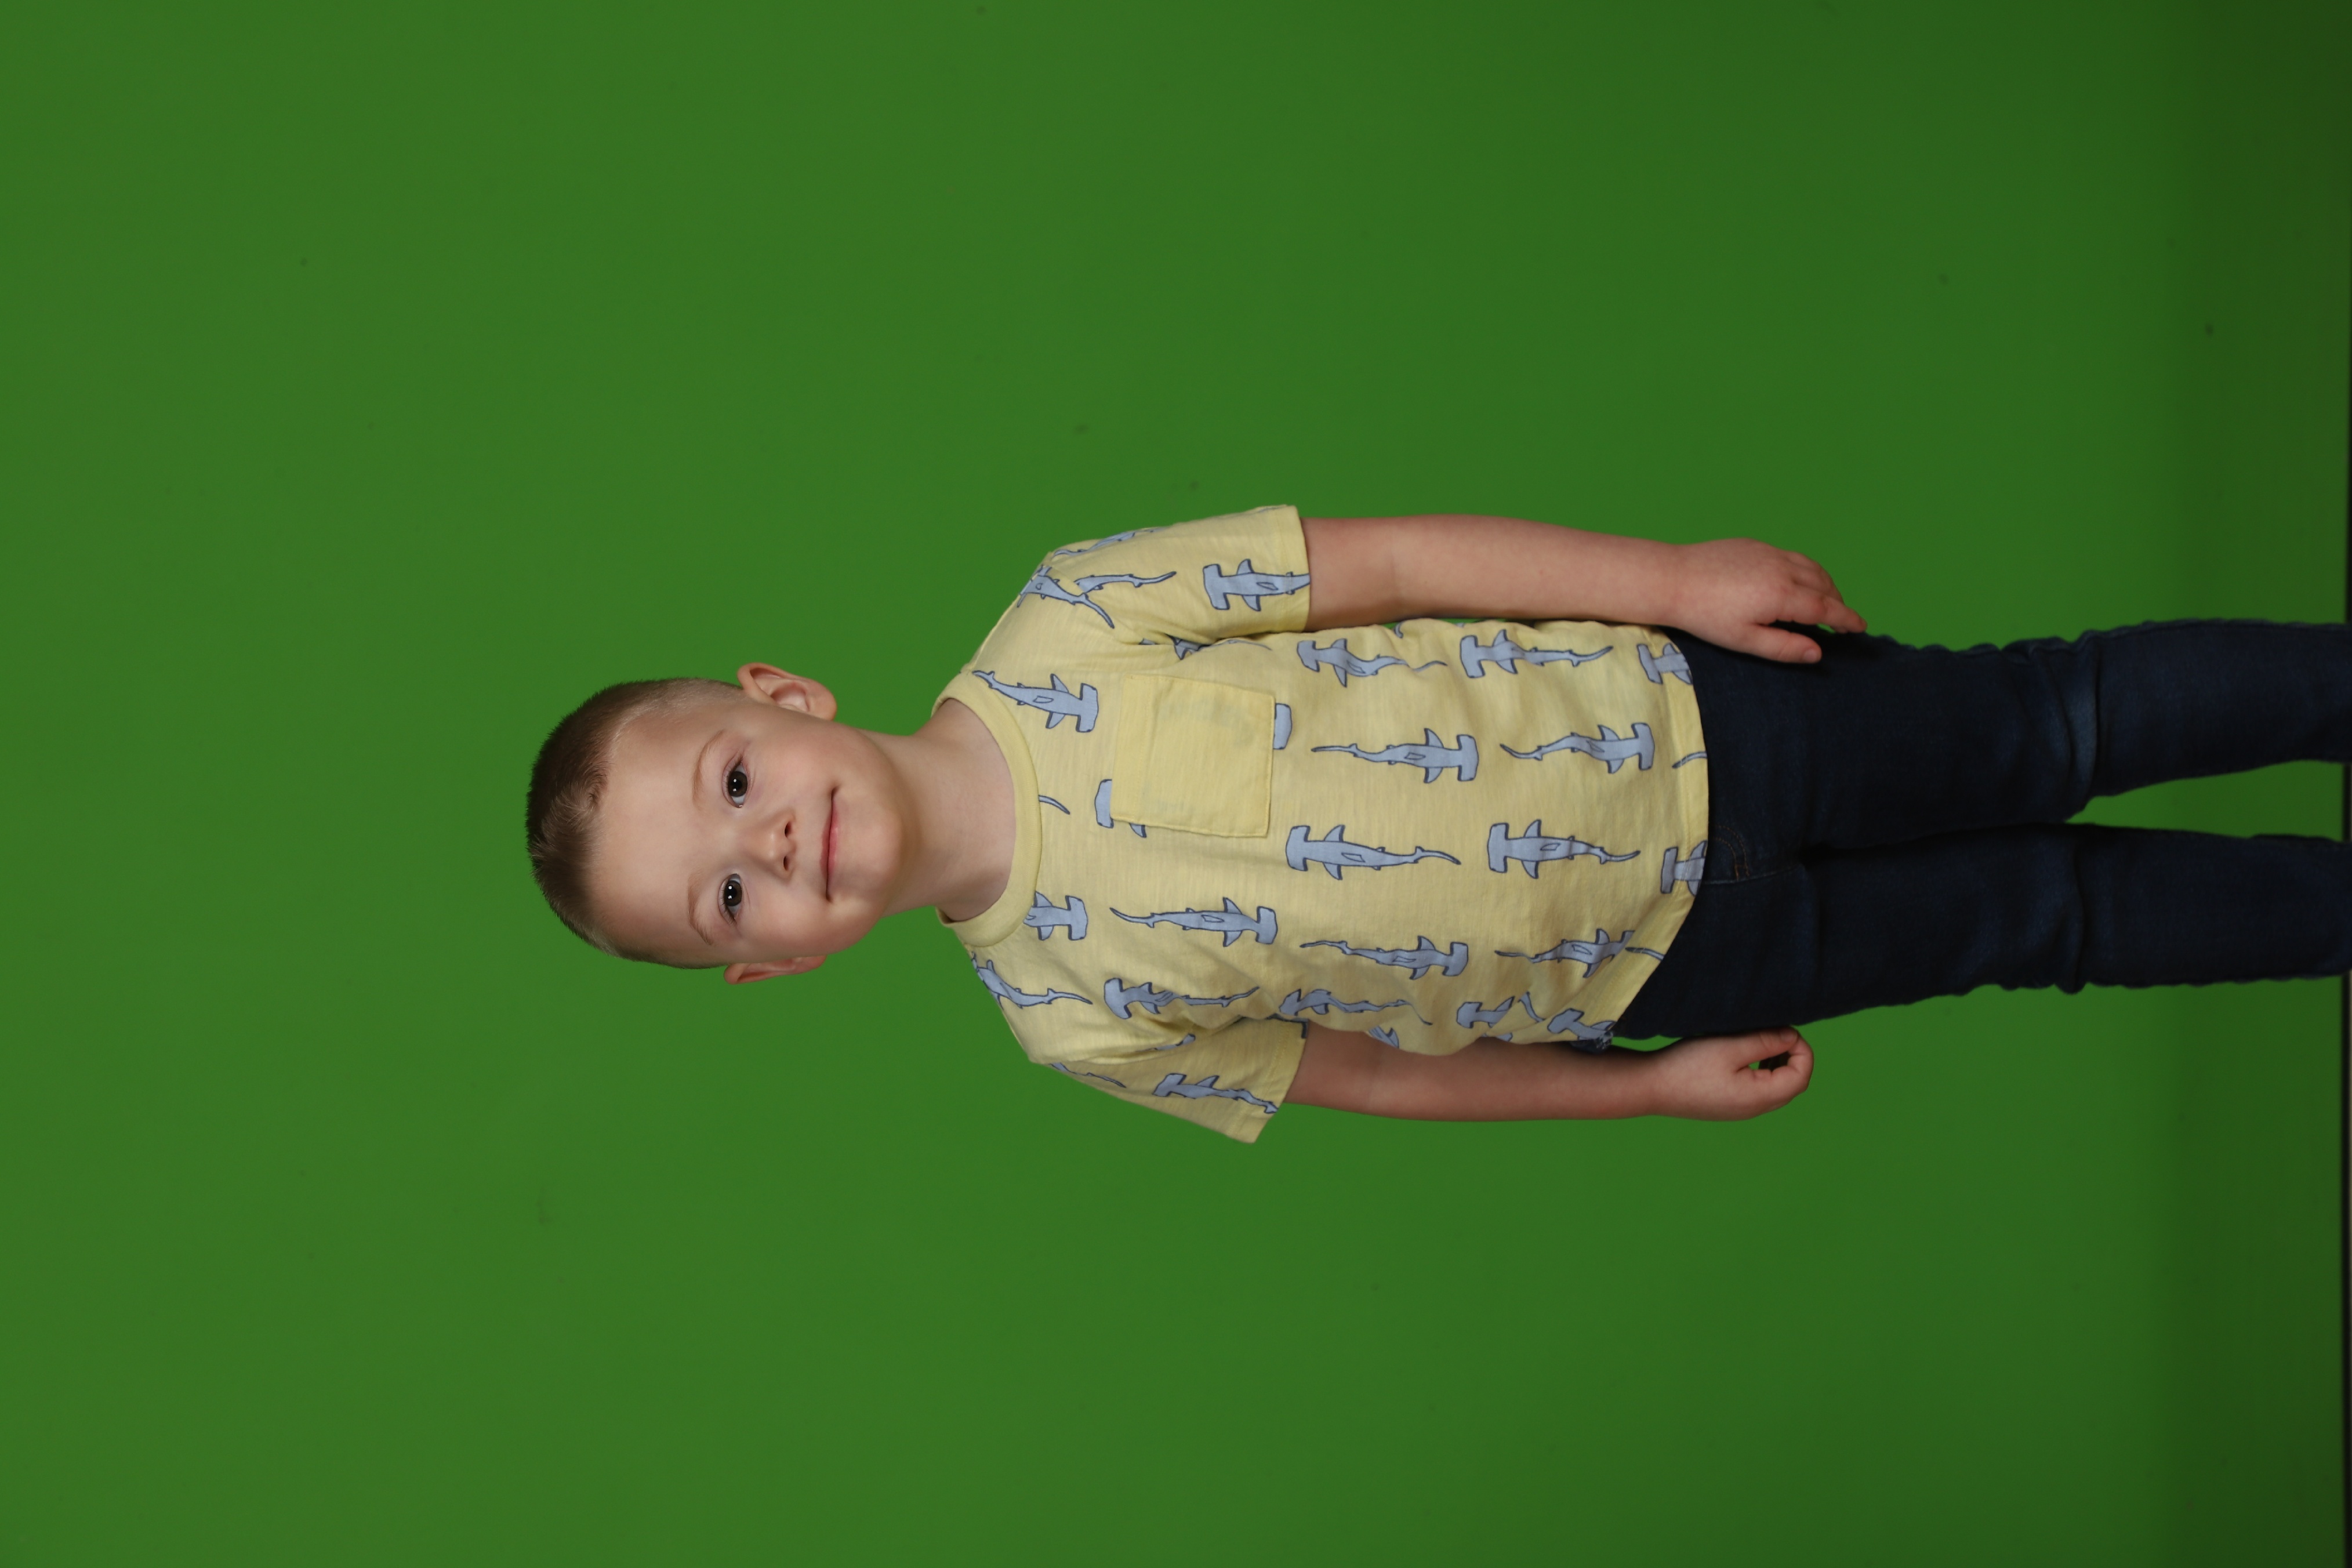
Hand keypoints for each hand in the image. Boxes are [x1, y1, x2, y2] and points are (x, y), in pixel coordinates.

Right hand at [1645, 1028, 1814, 1119]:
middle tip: (1776, 1032)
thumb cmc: (1688, 1066)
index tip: (1784, 1028)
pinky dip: (1762, 1070)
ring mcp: (1742, 1110)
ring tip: (1762, 1041)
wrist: (1651, 1087)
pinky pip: (1759, 1090)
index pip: (1801, 1075)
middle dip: (1792, 1056)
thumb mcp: (1730, 1047)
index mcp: (1760, 1096)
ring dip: (1778, 1063)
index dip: (1802, 1049)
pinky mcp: (1729, 1105)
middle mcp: (1756, 1109)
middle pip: (1793, 1083)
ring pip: (1777, 1087)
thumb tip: (1792, 1036)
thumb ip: (1766, 1041)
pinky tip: (1744, 1055)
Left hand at [1667, 539, 1865, 661]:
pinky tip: (1800, 581)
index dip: (1846, 620)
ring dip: (1826, 584)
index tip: (1861, 627)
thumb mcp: (1744, 640)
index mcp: (1782, 595)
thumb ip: (1784, 648)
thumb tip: (1817, 653)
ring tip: (1828, 601)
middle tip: (1844, 621)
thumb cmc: (1704, 615)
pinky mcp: (1755, 545)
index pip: (1826, 609)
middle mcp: (1782, 569)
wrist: (1672, 579)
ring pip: (1811, 567)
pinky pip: (1792, 557)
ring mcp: (1769, 553)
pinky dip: (1807, 570)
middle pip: (1824, 586)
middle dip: (1838, 603)